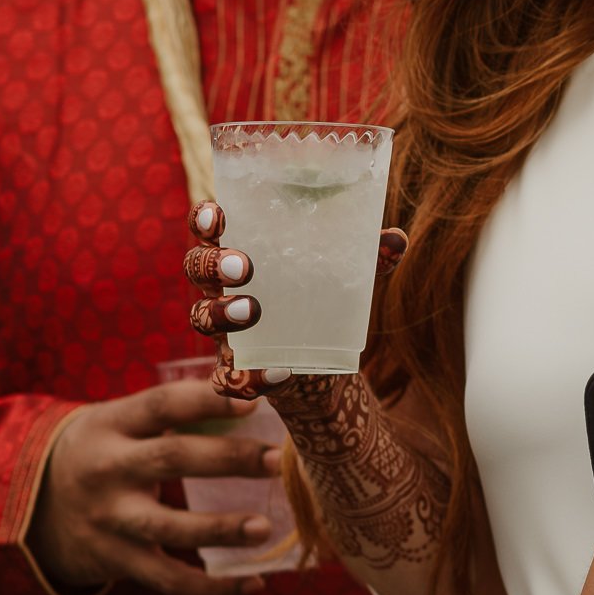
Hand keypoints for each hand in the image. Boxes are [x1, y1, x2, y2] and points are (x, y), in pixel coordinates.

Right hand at [24, 379, 286, 594]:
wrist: (31, 506)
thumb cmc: (102, 451)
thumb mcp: (119, 421)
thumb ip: (172, 410)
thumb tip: (249, 388)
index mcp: (113, 424)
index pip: (162, 405)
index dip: (207, 400)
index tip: (254, 399)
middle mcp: (108, 470)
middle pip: (172, 459)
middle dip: (229, 459)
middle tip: (278, 461)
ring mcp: (110, 520)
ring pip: (170, 527)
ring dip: (221, 528)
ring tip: (265, 527)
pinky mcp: (117, 562)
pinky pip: (169, 579)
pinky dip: (213, 587)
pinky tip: (254, 582)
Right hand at [182, 200, 406, 402]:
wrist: (326, 362)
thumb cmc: (324, 297)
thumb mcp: (345, 274)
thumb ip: (368, 255)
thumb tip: (397, 240)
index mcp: (243, 250)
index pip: (210, 226)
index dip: (206, 218)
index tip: (220, 215)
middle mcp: (223, 288)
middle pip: (196, 267)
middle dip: (213, 264)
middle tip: (245, 267)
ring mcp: (225, 331)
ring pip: (199, 319)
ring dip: (220, 313)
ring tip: (252, 310)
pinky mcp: (236, 370)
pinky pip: (226, 378)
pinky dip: (247, 379)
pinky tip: (280, 372)